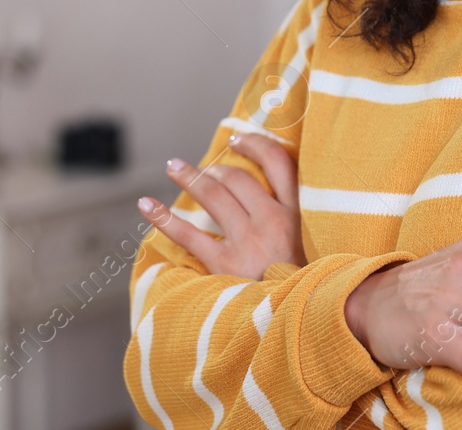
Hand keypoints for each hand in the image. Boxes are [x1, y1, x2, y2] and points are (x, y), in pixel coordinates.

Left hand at [137, 132, 304, 279]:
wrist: (305, 321)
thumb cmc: (307, 285)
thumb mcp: (315, 246)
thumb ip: (299, 223)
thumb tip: (274, 200)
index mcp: (299, 213)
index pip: (280, 163)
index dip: (256, 144)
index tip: (239, 139)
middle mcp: (273, 220)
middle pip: (238, 177)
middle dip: (214, 166)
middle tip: (200, 167)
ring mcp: (248, 241)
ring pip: (213, 195)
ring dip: (190, 176)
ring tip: (174, 167)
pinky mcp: (226, 265)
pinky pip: (189, 234)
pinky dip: (163, 217)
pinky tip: (146, 205)